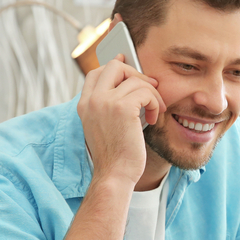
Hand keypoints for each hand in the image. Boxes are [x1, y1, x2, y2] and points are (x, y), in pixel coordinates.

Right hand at [77, 56, 164, 186]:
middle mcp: (92, 100)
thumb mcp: (105, 126)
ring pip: (136, 81)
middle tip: (149, 89)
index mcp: (85, 105)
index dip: (114, 66)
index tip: (127, 64)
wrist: (114, 175)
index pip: (96, 73)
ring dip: (152, 94)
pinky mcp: (123, 108)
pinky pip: (146, 92)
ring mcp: (105, 102)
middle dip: (136, 74)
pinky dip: (155, 103)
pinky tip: (153, 118)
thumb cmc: (115, 155)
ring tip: (154, 111)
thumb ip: (109, 106)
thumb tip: (128, 84)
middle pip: (114, 67)